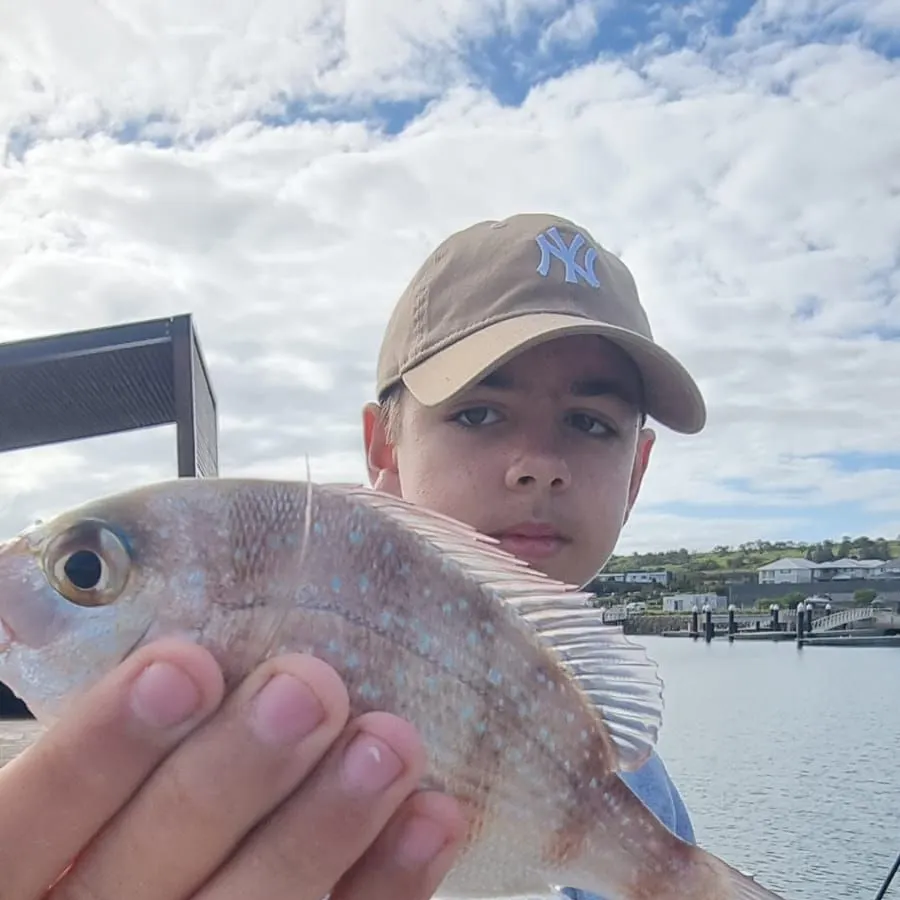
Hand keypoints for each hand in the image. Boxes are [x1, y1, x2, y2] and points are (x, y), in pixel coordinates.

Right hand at [0, 638, 466, 899]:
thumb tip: (197, 608)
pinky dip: (386, 883)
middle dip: (236, 771)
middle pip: (148, 863)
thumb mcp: (94, 775)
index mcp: (23, 867)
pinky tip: (430, 818)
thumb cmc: (125, 812)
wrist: (164, 895)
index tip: (185, 665)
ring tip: (390, 742)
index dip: (104, 744)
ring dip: (326, 825)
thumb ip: (126, 722)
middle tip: (308, 689)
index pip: (35, 813)